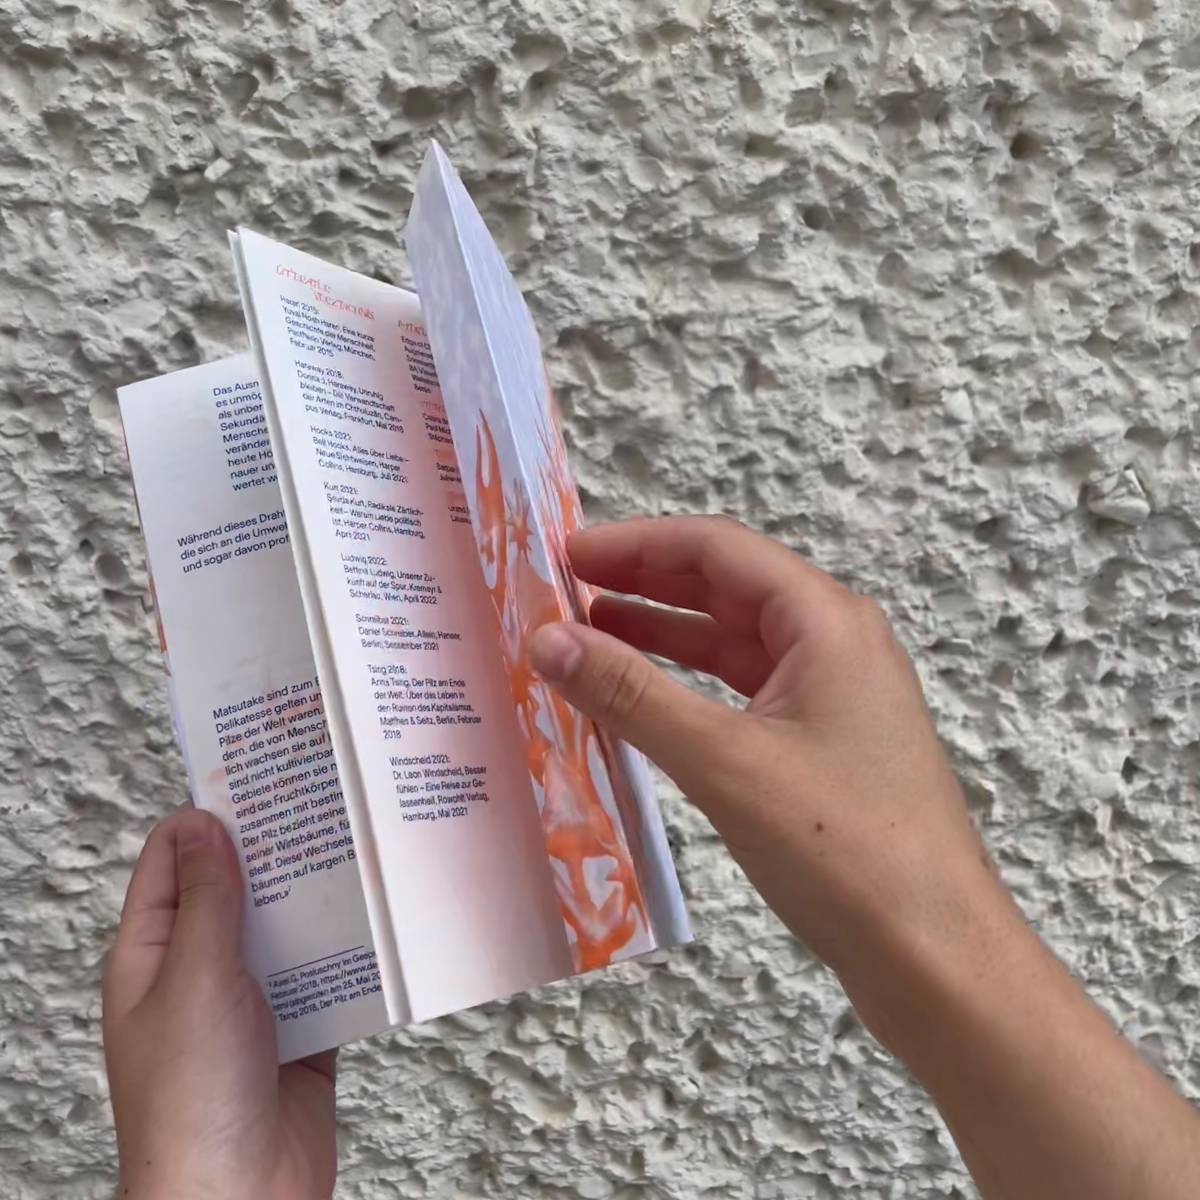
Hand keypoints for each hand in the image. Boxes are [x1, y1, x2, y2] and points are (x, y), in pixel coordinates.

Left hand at [103, 809, 336, 1199]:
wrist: (243, 1199)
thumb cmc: (193, 1103)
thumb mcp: (194, 980)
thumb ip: (205, 899)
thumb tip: (202, 822)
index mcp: (154, 954)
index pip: (172, 861)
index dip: (210, 816)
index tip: (258, 776)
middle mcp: (202, 970)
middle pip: (238, 887)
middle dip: (277, 850)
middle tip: (324, 802)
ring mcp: (253, 999)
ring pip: (289, 926)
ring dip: (319, 897)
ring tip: (359, 849)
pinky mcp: (302, 1026)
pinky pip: (329, 969)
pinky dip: (351, 947)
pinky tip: (379, 920)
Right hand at [530, 516, 1199, 1199]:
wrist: (933, 952)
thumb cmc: (841, 846)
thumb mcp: (724, 760)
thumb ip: (631, 694)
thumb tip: (547, 638)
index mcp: (825, 620)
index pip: (717, 549)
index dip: (636, 543)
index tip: (564, 553)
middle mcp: (835, 643)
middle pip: (726, 588)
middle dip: (644, 582)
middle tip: (564, 590)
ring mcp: (835, 696)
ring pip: (734, 643)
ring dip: (662, 634)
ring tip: (586, 636)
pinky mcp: (826, 747)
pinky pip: (745, 693)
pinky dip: (690, 688)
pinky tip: (643, 702)